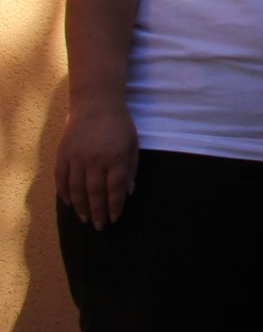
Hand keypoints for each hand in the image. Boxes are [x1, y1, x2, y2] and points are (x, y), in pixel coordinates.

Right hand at [54, 98, 138, 228]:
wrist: (95, 103)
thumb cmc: (119, 125)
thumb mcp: (133, 144)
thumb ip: (131, 168)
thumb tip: (129, 193)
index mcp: (116, 157)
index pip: (115, 189)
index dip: (115, 206)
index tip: (115, 219)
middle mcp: (95, 160)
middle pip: (95, 193)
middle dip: (98, 212)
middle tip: (100, 227)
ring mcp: (76, 158)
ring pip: (76, 189)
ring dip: (80, 207)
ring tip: (85, 220)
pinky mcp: (62, 155)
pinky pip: (61, 179)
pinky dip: (64, 193)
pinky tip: (69, 203)